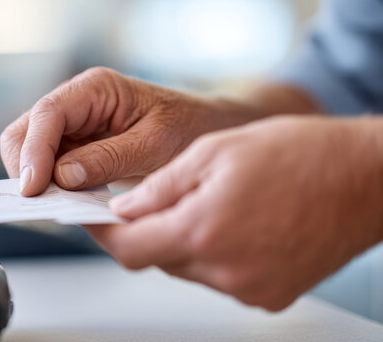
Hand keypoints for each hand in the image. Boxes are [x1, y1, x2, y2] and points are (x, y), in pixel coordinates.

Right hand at [0, 67, 259, 195]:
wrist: (206, 132)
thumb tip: (61, 176)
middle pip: (26, 130)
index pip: (48, 114)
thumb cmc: (189, 129)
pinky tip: (63, 200)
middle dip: (26, 166)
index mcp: (96, 89)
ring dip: (35, 178)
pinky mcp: (74, 147)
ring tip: (54, 204)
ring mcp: (73, 125)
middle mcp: (77, 102)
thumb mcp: (155, 145)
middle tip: (40, 202)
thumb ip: (109, 159)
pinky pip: (46, 165)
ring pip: (29, 149)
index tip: (33, 188)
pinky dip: (47, 184)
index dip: (34, 152)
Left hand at [85, 116, 382, 310]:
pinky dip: (211, 254)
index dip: (104, 232)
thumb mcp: (215, 151)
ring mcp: (249, 288)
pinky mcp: (268, 296)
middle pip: (157, 259)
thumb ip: (160, 186)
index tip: (91, 218)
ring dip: (180, 241)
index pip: (129, 247)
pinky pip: (219, 279)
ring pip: (187, 269)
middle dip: (145, 231)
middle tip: (146, 202)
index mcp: (204, 229)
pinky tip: (232, 225)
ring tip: (204, 205)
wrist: (365, 178)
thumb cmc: (300, 153)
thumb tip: (123, 208)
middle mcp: (225, 269)